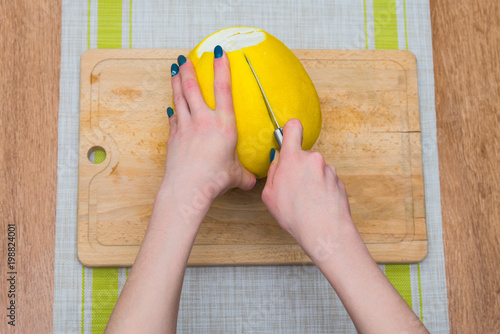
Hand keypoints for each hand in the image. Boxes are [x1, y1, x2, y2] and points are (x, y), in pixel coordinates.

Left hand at [163, 47, 255, 206]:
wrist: (187, 189)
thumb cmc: (214, 180)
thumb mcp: (236, 176)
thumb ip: (244, 175)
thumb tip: (252, 181)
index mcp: (223, 125)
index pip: (223, 89)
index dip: (221, 68)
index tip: (218, 52)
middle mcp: (203, 121)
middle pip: (193, 88)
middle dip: (189, 70)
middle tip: (185, 58)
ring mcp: (185, 127)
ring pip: (179, 98)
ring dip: (176, 82)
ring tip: (175, 69)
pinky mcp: (174, 137)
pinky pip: (173, 118)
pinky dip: (173, 109)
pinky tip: (171, 106)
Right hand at [262, 119, 353, 254]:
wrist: (325, 231)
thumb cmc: (295, 215)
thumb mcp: (269, 195)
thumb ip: (273, 172)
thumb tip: (278, 161)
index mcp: (293, 158)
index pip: (293, 127)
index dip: (290, 130)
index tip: (289, 136)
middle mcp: (313, 159)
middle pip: (303, 156)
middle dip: (299, 168)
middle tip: (293, 188)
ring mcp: (328, 170)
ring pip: (316, 170)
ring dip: (311, 180)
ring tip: (306, 202)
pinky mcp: (339, 181)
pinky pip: (326, 181)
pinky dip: (322, 190)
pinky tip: (317, 205)